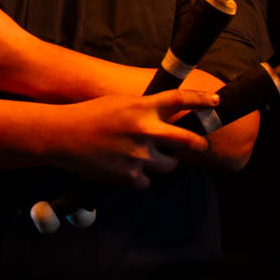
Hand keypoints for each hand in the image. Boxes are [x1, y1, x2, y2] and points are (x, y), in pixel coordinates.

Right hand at [45, 88, 216, 188]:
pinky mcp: (131, 176)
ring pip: (170, 165)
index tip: (216, 102)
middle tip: (201, 145)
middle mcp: (145, 130)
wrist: (62, 135)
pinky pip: (148, 180)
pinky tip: (123, 166)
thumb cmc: (91, 116)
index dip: (202, 100)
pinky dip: (141, 176)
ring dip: (163, 162)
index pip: (181, 99)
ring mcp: (139, 155)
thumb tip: (171, 120)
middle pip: (188, 140)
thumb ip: (146, 110)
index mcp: (142, 107)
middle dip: (199, 144)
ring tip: (142, 155)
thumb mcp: (121, 104)